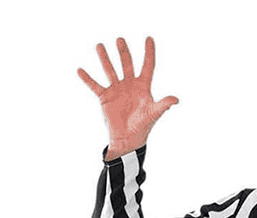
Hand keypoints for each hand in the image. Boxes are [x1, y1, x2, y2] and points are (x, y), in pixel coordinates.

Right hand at [77, 36, 178, 155]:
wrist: (128, 139)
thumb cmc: (143, 126)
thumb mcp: (153, 114)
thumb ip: (163, 105)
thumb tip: (176, 99)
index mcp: (143, 86)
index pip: (148, 66)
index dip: (149, 53)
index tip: (149, 38)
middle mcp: (129, 84)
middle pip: (127, 63)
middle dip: (124, 52)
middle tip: (120, 40)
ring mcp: (117, 89)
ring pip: (110, 69)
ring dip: (105, 58)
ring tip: (99, 46)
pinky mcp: (105, 97)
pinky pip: (94, 85)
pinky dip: (87, 79)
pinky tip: (80, 70)